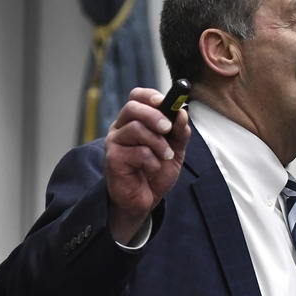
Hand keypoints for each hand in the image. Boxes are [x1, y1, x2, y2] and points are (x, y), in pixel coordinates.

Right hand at [104, 87, 190, 243]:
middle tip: (168, 128)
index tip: (164, 100)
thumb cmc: (156, 172)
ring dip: (158, 143)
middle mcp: (121, 128)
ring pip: (136, 128)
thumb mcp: (175, 150)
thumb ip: (179, 132)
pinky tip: (152, 169)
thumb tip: (182, 112)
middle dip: (154, 116)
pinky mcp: (113, 159)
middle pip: (133, 108)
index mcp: (134, 121)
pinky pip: (137, 152)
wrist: (146, 200)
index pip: (136, 97)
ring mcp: (114, 143)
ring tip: (166, 156)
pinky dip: (152, 161)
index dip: (150, 96)